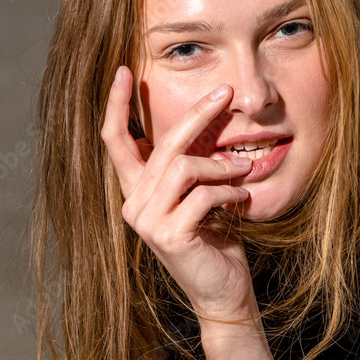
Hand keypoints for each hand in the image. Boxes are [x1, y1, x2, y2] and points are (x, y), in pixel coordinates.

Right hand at [101, 66, 256, 321]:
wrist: (223, 289)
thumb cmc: (216, 239)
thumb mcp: (202, 194)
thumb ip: (193, 164)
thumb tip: (207, 116)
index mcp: (137, 191)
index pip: (116, 140)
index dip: (117, 105)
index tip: (125, 71)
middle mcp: (133, 204)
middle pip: (162, 144)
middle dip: (197, 115)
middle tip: (225, 93)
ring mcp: (147, 221)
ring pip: (184, 167)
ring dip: (222, 165)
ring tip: (244, 171)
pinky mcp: (168, 234)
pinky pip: (203, 195)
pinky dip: (229, 193)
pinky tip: (242, 200)